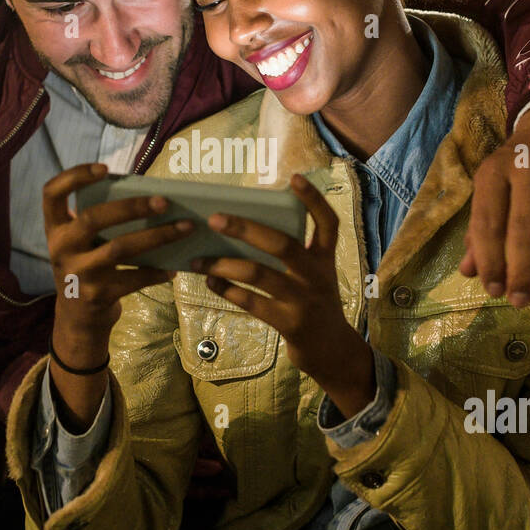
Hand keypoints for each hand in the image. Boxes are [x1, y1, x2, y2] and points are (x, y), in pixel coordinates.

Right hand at [43, 163, 194, 429]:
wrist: (76, 320)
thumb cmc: (86, 268)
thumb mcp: (79, 245)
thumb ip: (96, 223)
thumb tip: (148, 197)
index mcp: (55, 230)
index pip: (52, 194)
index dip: (75, 176)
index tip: (105, 169)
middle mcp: (61, 249)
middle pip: (93, 218)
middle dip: (132, 207)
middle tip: (164, 201)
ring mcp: (78, 274)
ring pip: (120, 248)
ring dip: (157, 236)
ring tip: (185, 228)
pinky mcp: (97, 296)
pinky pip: (133, 279)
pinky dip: (156, 273)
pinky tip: (174, 268)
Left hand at [191, 174, 373, 416]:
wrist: (330, 350)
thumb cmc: (312, 303)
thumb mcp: (314, 276)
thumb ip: (293, 255)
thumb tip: (242, 230)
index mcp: (325, 259)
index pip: (327, 223)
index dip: (313, 200)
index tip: (294, 178)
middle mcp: (317, 276)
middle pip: (282, 244)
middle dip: (246, 228)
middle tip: (215, 218)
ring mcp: (303, 301)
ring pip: (259, 274)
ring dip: (223, 264)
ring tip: (199, 259)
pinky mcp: (288, 323)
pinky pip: (251, 302)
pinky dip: (226, 290)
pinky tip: (209, 282)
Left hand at [460, 98, 529, 307]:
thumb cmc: (519, 166)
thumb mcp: (494, 187)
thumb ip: (480, 229)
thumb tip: (468, 272)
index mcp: (494, 169)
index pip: (488, 222)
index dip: (490, 260)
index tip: (493, 291)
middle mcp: (528, 163)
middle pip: (524, 227)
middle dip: (521, 270)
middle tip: (520, 301)